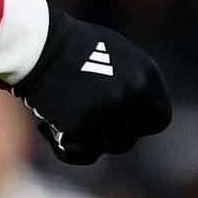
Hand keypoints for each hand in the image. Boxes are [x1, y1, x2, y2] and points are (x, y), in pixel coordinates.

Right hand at [11, 8, 172, 162]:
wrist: (37, 44)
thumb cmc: (72, 47)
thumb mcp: (117, 56)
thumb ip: (134, 84)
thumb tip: (138, 113)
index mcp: (147, 75)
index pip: (160, 119)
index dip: (139, 125)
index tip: (118, 122)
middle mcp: (134, 94)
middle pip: (130, 137)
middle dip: (108, 135)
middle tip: (84, 122)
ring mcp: (110, 111)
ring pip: (105, 146)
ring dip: (84, 138)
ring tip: (60, 118)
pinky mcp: (84, 126)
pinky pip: (80, 153)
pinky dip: (63, 146)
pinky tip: (45, 127)